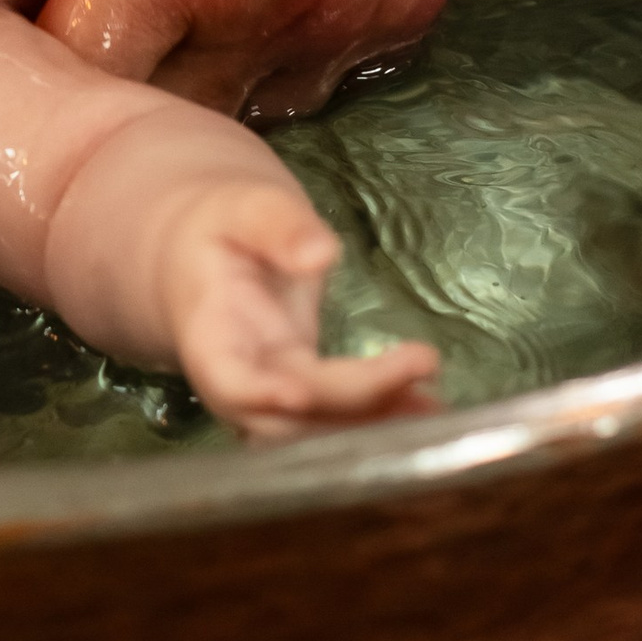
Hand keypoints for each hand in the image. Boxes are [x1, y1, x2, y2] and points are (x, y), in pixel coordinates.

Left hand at [0, 0, 539, 113]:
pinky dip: (264, 49)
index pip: (65, 82)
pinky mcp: (403, 15)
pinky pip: (307, 76)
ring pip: (227, 105)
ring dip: (182, 65)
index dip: (21, 62)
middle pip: (144, 111)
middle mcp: (261, 12)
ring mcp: (340, 22)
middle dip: (99, 70)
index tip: (2, 11)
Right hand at [163, 180, 438, 439]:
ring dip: (373, 426)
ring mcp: (271, 396)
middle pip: (287, 415)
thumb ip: (279, 227)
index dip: (261, 395)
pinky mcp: (305, 397)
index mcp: (211, 334)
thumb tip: (321, 255)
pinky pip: (337, 422)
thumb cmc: (222, 226)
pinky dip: (380, 420)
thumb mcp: (245, 208)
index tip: (303, 393)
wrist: (206, 253)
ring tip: (435, 405)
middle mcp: (237, 381)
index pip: (230, 379)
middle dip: (352, 403)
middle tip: (420, 364)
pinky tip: (427, 407)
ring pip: (315, 433)